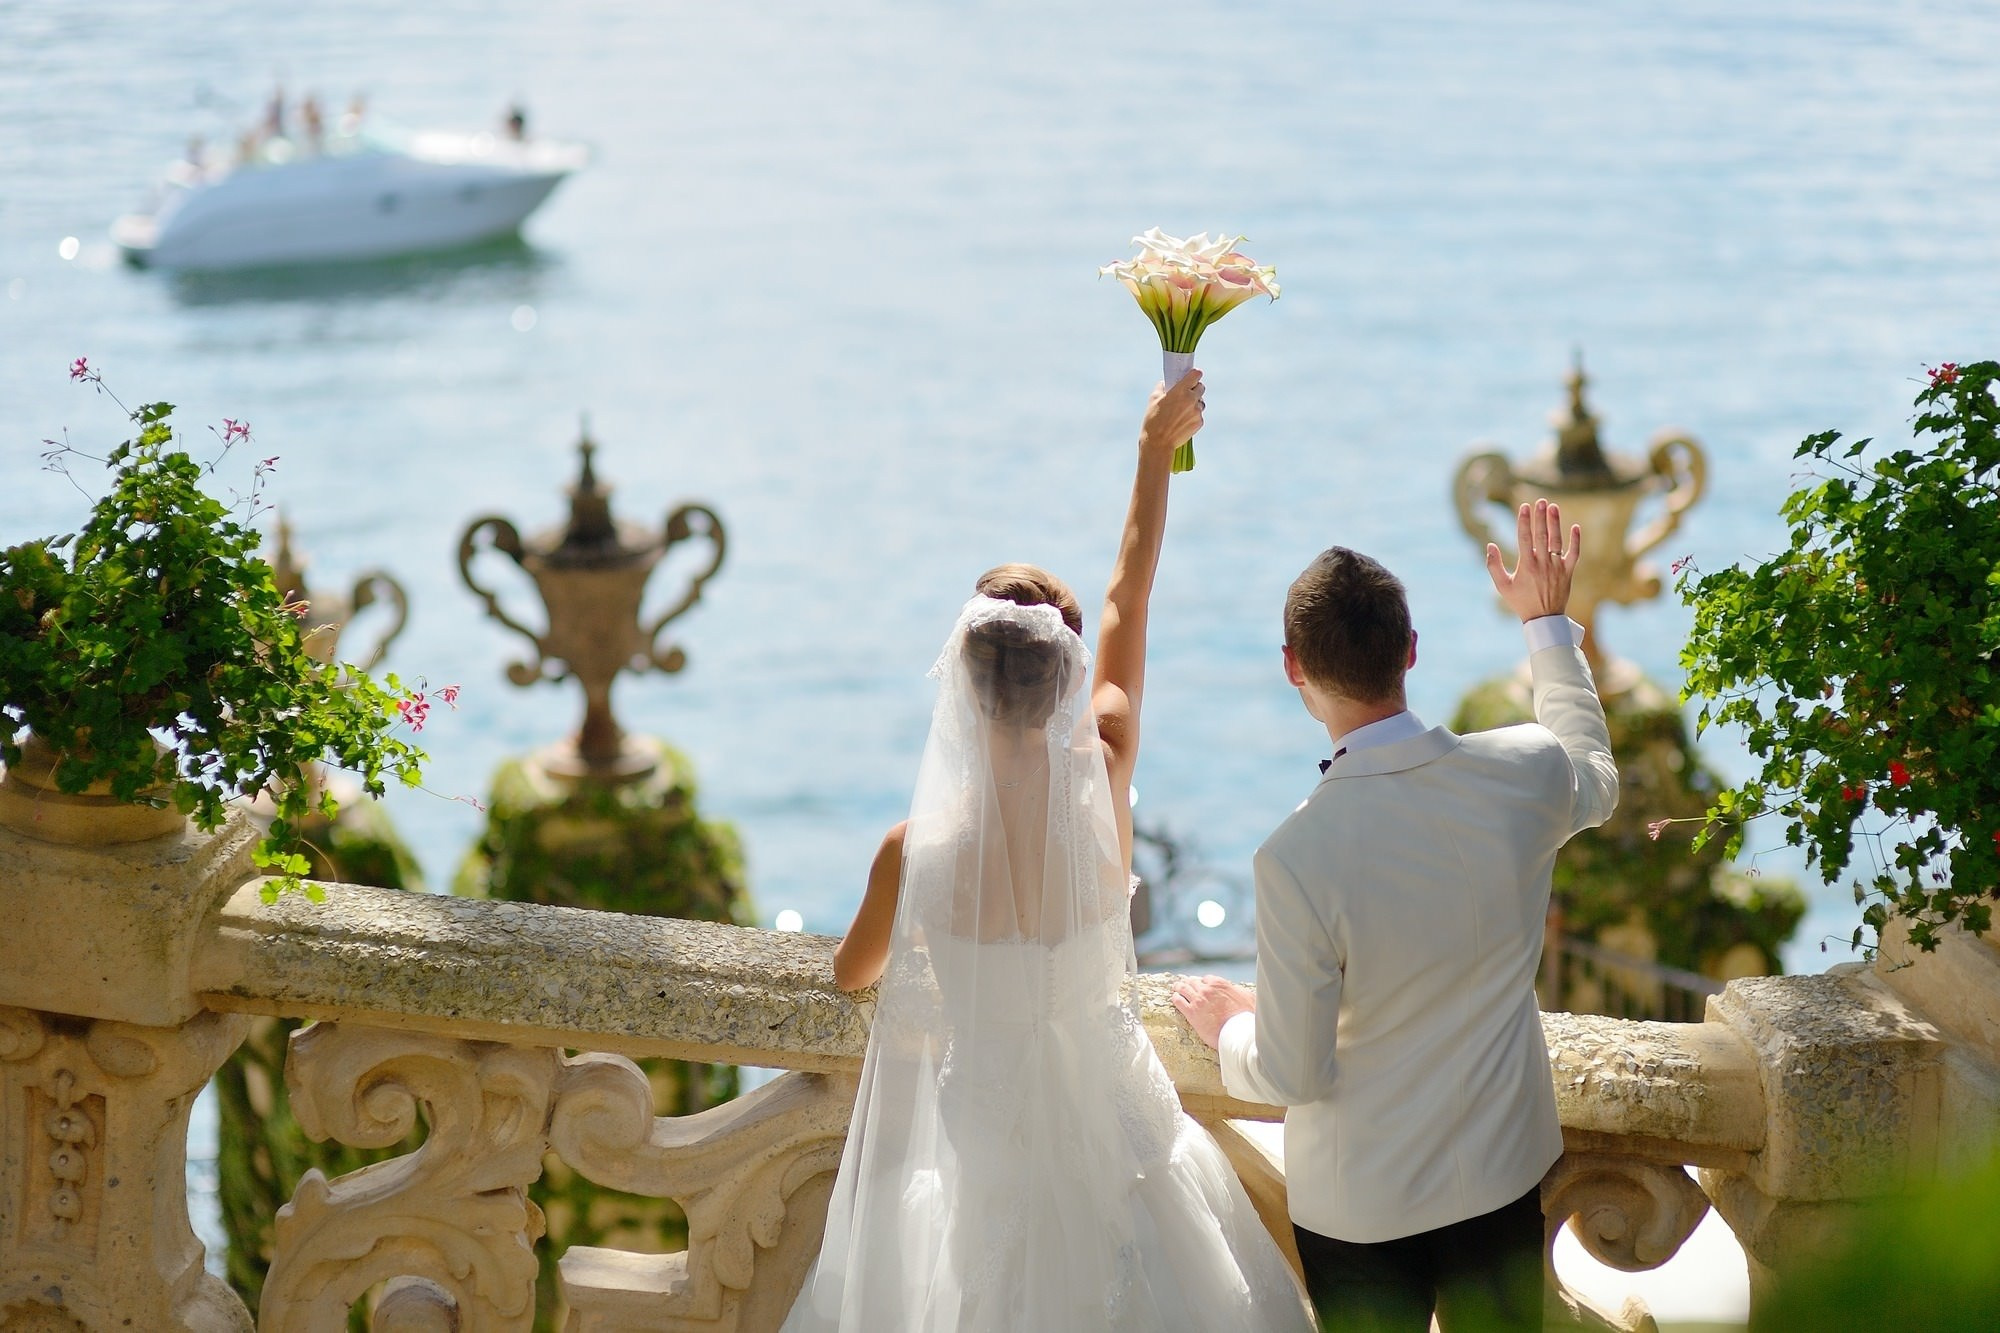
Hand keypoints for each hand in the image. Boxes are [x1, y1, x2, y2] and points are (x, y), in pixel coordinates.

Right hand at [1138, 369, 1204, 460]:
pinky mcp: (1199, 422)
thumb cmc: (1153, 421)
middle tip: (1186, 394)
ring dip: (1194, 403)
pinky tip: (1182, 421)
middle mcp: (1191, 399)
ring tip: (1182, 411)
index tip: (1192, 376)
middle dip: (1195, 389)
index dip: (1194, 374)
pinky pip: (1199, 415)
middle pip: (1201, 387)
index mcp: (1180, 390)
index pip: (1196, 374)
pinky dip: (1193, 416)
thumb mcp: (1153, 400)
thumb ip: (1161, 388)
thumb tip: (1165, 383)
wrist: (1159, 443)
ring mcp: (1197, 412)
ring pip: (1201, 402)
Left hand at [1170, 973, 1254, 1049]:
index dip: (1203, 982)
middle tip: (1184, 983)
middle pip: (1192, 982)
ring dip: (1179, 987)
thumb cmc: (1245, 1016)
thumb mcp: (1247, 997)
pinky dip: (1176, 998)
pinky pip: (1178, 1001)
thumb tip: (1236, 990)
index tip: (1201, 985)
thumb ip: (1238, 991)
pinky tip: (1175, 998)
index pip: (1206, 979)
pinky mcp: (1191, 1013)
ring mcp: (1197, 1000)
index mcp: (1219, 983)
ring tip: (1176, 987)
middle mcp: (1206, 989)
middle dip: (1189, 982)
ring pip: (1183, 988)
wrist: (1237, 1031)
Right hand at [1484, 498, 1581, 621]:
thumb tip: (1490, 545)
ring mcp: (1557, 567)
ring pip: (1557, 541)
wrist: (1544, 619)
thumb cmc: (1520, 602)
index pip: (1525, 538)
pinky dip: (1575, 541)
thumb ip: (1494, 566)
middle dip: (1540, 517)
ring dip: (1555, 523)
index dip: (1524, 521)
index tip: (1524, 506)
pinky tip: (1575, 527)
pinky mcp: (1568, 572)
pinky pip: (1574, 554)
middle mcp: (1542, 564)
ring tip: (1553, 507)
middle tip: (1540, 501)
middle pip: (1541, 535)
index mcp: (1526, 566)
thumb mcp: (1502, 586)